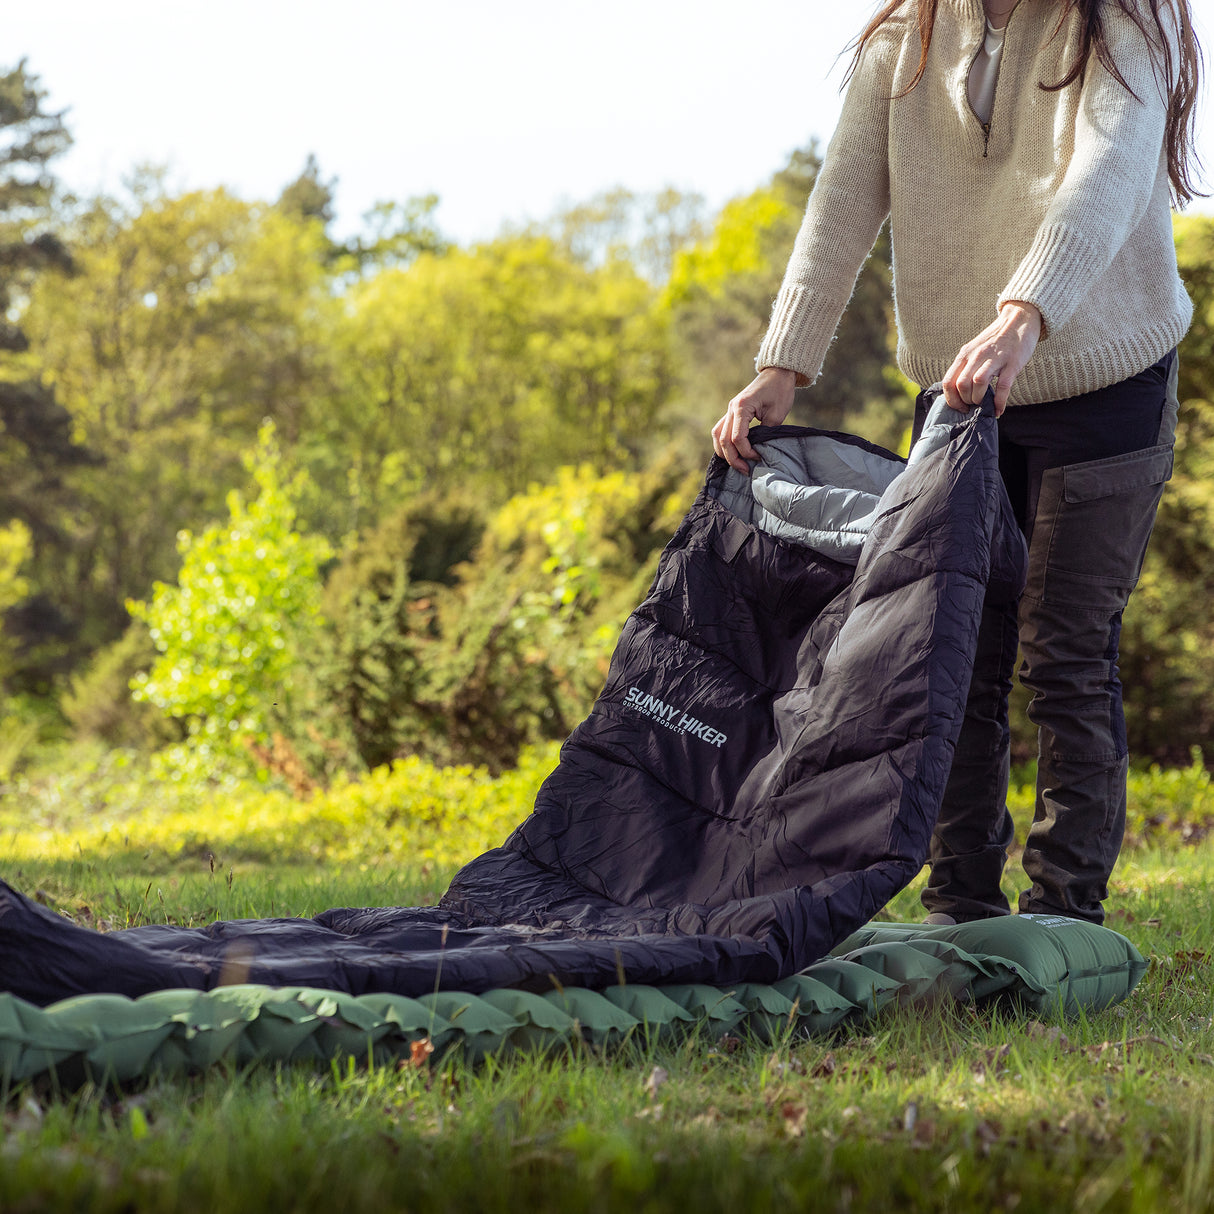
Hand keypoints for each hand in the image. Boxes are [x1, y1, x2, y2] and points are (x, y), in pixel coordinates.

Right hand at [712, 367, 797, 474]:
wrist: (777, 373)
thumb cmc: (780, 390)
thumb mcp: (777, 413)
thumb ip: (766, 432)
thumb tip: (759, 450)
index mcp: (742, 407)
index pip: (737, 438)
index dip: (746, 452)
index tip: (759, 457)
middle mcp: (731, 408)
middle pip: (723, 440)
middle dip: (733, 458)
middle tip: (745, 470)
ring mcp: (729, 410)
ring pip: (717, 435)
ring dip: (724, 452)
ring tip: (737, 464)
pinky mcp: (732, 412)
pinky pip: (721, 430)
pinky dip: (724, 443)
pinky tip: (733, 452)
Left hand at [942, 301, 1041, 415]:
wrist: (1019, 319)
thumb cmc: (996, 339)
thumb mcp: (974, 350)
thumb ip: (966, 367)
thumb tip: (959, 392)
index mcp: (965, 355)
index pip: (948, 382)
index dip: (951, 400)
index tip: (960, 407)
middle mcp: (976, 356)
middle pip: (961, 385)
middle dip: (965, 401)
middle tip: (973, 405)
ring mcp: (995, 359)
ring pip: (977, 384)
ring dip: (979, 399)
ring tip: (984, 404)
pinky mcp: (1012, 363)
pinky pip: (1002, 387)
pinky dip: (999, 402)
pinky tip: (998, 410)